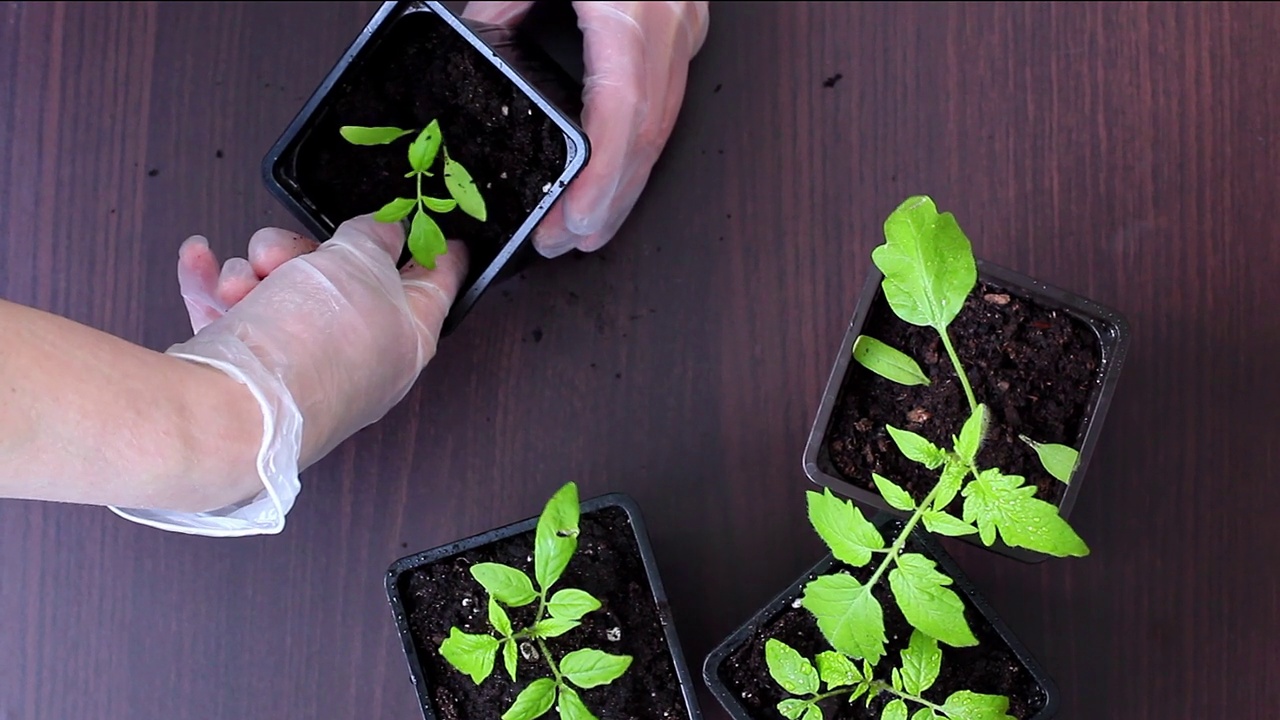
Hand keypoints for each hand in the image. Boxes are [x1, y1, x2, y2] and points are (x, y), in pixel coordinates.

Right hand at [139, 217, 466, 533]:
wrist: (234, 410)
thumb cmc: (312, 346)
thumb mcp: (359, 263)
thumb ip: (373, 237)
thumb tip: (382, 232)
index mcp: (405, 340)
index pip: (435, 288)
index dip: (440, 255)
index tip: (449, 239)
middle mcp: (359, 360)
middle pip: (342, 281)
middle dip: (303, 253)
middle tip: (281, 251)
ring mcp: (304, 372)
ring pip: (282, 293)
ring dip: (254, 272)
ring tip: (243, 279)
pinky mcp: (251, 378)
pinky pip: (235, 315)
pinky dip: (214, 286)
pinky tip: (199, 261)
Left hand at [464, 1, 709, 257]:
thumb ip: (502, 2)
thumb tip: (477, 43)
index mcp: (629, 8)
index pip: (624, 110)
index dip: (602, 175)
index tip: (576, 218)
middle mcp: (668, 22)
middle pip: (648, 134)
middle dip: (610, 199)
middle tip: (568, 241)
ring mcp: (684, 26)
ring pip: (664, 124)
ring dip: (628, 182)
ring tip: (592, 226)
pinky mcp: (685, 24)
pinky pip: (667, 98)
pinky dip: (639, 144)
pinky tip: (618, 174)